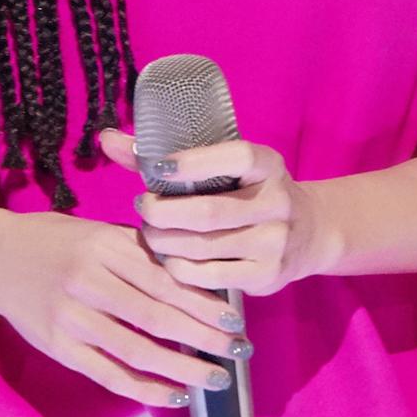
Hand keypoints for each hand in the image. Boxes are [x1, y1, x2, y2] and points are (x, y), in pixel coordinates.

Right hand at [0, 201, 249, 411]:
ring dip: (181, 369)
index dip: (202, 302)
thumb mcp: (97, 230)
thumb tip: (195, 272)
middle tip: (238, 350)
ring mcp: (71, 318)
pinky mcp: (60, 347)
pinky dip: (144, 389)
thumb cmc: (53, 240)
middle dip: (203, 338)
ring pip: (136, 350)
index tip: (234, 318)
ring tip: (215, 379)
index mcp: (104, 246)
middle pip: (156, 316)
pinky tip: (174, 394)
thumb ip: (140, 250)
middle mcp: (88, 282)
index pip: (164, 279)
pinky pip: (108, 375)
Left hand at [94, 122, 327, 296]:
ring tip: (150, 233)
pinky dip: (178, 268)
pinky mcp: (266, 275)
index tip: (157, 167)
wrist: (310, 233)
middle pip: (208, 211)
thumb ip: (166, 156)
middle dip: (163, 212)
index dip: (194, 163)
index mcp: (267, 166)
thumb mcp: (226, 168)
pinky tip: (168, 258)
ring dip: (165, 242)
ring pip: (203, 247)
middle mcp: (277, 203)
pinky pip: (209, 276)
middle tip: (142, 207)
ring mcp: (274, 242)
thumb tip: (107, 140)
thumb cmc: (250, 193)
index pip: (236, 158)